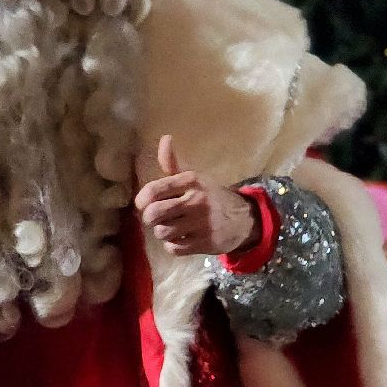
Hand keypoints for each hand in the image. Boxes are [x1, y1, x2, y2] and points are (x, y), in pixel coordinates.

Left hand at [136, 135, 260, 256]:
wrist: (244, 218)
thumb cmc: (210, 197)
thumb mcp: (194, 178)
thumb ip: (173, 163)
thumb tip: (165, 137)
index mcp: (190, 181)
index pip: (153, 190)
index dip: (142, 200)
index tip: (144, 204)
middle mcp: (196, 200)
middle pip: (153, 214)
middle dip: (149, 218)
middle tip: (155, 218)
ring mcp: (201, 223)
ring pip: (162, 233)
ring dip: (162, 233)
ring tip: (171, 227)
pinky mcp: (205, 243)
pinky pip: (173, 248)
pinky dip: (172, 246)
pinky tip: (181, 239)